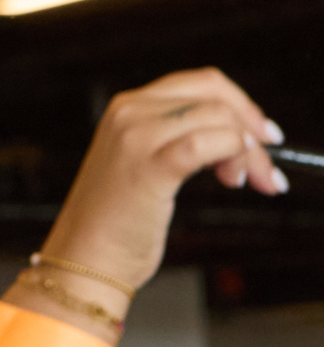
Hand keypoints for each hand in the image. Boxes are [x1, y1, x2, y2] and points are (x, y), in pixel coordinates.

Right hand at [41, 68, 283, 292]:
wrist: (83, 262)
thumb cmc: (114, 223)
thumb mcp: (141, 162)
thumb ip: (176, 135)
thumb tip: (241, 132)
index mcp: (124, 108)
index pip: (200, 84)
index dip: (241, 105)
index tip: (262, 135)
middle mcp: (128, 113)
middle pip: (215, 94)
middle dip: (251, 126)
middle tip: (264, 163)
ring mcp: (136, 137)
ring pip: (220, 119)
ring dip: (246, 152)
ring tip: (242, 182)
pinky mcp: (150, 166)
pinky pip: (212, 143)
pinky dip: (235, 159)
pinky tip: (234, 181)